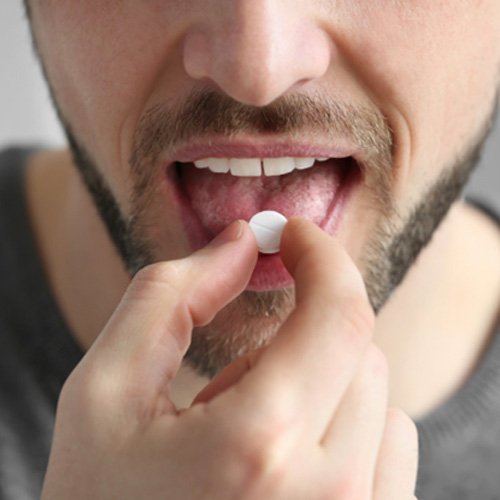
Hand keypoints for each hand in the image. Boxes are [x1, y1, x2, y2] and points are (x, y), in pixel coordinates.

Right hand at [41, 218, 418, 499]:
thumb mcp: (105, 390)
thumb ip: (171, 296)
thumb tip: (242, 242)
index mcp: (259, 444)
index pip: (339, 312)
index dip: (321, 254)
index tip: (294, 234)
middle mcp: (331, 497)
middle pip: (359, 349)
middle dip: (302, 331)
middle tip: (236, 377)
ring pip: (381, 399)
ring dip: (323, 384)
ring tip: (256, 433)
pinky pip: (392, 450)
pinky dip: (348, 430)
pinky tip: (290, 464)